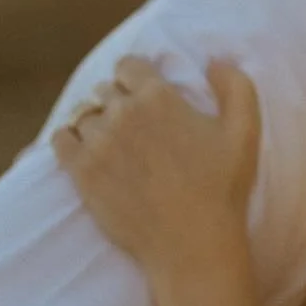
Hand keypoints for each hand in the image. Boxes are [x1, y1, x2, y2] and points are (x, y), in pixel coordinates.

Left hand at [52, 56, 260, 280]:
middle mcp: (123, 112)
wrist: (191, 244)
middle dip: (117, 103)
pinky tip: (86, 155)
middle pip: (105, 91)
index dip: (137, 79)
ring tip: (111, 146)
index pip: (129, 65)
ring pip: (82, 115)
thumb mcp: (245, 132)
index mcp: (159, 97)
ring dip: (95, 125)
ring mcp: (98, 142)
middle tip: (134, 129)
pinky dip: (69, 142)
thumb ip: (235, 86)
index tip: (145, 97)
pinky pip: (59, 139)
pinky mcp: (81, 171)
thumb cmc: (222, 189)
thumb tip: (214, 61)